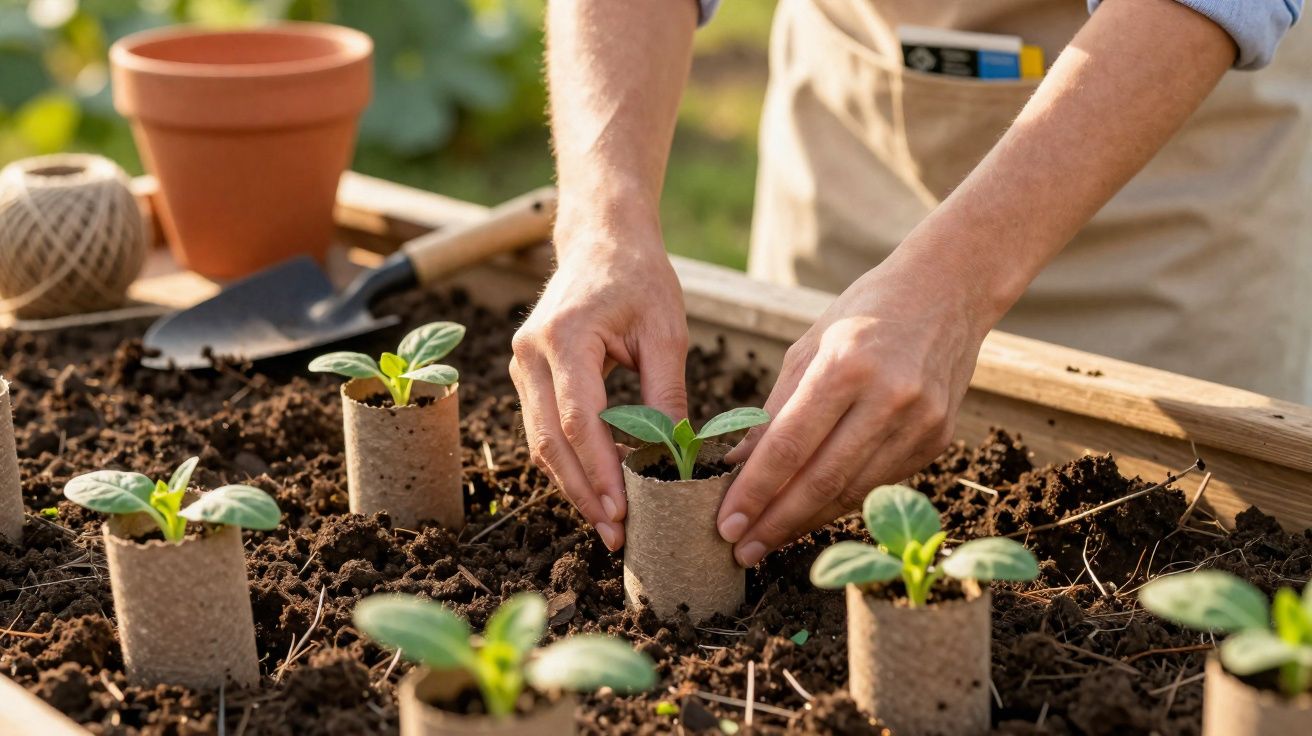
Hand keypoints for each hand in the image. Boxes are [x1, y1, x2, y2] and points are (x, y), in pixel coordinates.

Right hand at [510, 214, 687, 551]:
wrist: (602, 240)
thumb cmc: (638, 278)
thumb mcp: (666, 332)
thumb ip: (666, 396)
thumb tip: (677, 459)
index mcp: (565, 337)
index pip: (577, 419)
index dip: (598, 471)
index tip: (623, 511)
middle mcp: (530, 353)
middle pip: (548, 440)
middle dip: (582, 492)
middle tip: (615, 534)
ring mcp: (522, 365)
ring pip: (540, 441)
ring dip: (573, 484)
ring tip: (609, 522)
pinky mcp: (527, 374)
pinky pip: (542, 428)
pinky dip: (569, 461)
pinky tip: (599, 488)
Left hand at [716, 256, 993, 566]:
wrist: (949, 291)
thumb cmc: (867, 312)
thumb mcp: (810, 346)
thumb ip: (774, 409)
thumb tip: (737, 465)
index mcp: (846, 366)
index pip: (791, 445)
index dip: (756, 491)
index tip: (725, 523)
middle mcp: (888, 398)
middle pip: (823, 479)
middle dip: (776, 521)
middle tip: (740, 551)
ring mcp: (920, 422)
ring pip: (853, 491)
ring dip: (806, 522)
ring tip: (768, 540)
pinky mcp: (938, 439)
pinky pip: (880, 483)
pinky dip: (841, 502)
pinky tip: (811, 514)